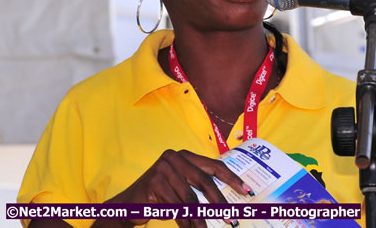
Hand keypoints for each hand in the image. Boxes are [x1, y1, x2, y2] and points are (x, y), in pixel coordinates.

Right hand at [104, 149, 250, 227]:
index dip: (231, 178)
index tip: (246, 190)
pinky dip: (186, 222)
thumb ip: (197, 185)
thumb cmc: (160, 195)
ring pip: (190, 199)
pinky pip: (177, 208)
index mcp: (183, 155)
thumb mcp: (180, 185)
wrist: (129, 204)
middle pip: (204, 181)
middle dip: (219, 202)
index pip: (213, 165)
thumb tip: (226, 200)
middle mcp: (173, 158)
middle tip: (231, 218)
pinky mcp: (153, 184)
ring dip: (201, 218)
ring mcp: (162, 169)